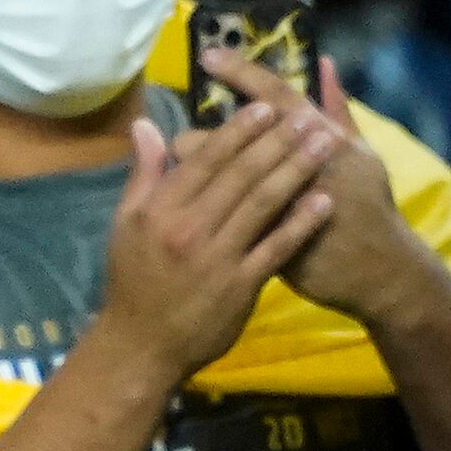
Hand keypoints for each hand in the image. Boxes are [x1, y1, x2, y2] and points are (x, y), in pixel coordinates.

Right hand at [92, 99, 332, 382]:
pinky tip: (324, 201)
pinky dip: (301, 223)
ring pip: (263, 204)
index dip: (237, 131)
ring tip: (324, 144)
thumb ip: (142, 174)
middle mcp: (188, 228)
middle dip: (277, 142)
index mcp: (159, 210)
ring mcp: (217, 257)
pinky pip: (277, 247)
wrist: (142, 344)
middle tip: (307, 116)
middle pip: (240, 176)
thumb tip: (147, 126)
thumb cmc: (133, 279)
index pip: (203, 161)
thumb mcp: (126, 224)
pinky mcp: (241, 284)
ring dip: (297, 170)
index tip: (265, 107)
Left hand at [206, 48, 448, 334]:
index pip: (275, 93)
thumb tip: (323, 64)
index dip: (241, 71)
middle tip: (190, 142)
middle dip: (205, 137)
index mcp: (320, 132)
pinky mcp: (263, 233)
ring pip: (219, 174)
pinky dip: (206, 207)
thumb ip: (335, 107)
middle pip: (232, 134)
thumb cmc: (365, 199)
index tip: (208, 55)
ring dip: (200, 171)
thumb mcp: (358, 149)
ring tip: (195, 175)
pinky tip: (197, 206)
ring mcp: (279, 198)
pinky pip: (221, 213)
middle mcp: (297, 158)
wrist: (370, 265)